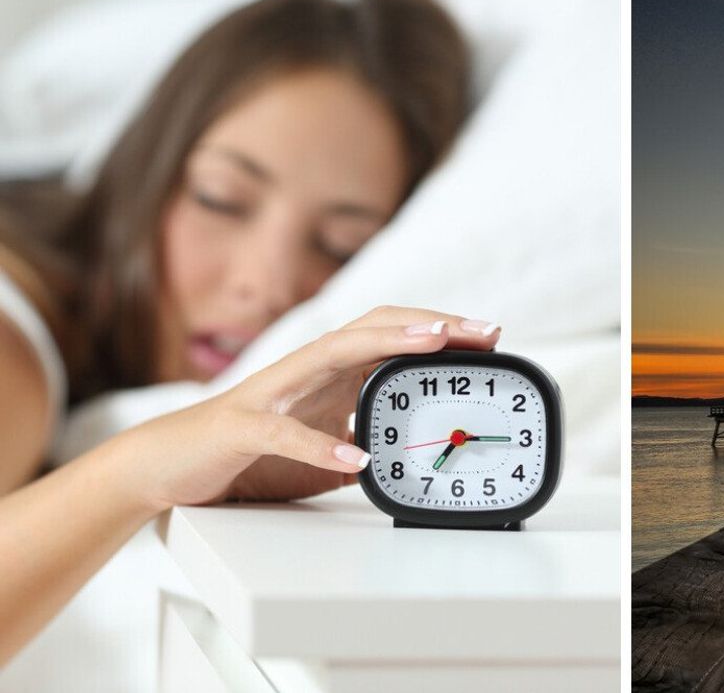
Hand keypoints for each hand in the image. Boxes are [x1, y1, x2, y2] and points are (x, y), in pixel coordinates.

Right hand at [110, 307, 501, 508]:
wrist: (169, 466)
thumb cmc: (249, 454)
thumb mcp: (325, 449)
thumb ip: (364, 441)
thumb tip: (411, 456)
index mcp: (328, 373)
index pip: (390, 336)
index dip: (438, 331)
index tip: (487, 337)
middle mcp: (304, 370)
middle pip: (374, 329)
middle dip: (431, 325)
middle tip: (482, 331)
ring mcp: (272, 393)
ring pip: (333, 353)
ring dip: (386, 345)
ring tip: (432, 345)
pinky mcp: (241, 428)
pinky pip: (284, 433)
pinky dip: (321, 446)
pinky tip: (355, 459)